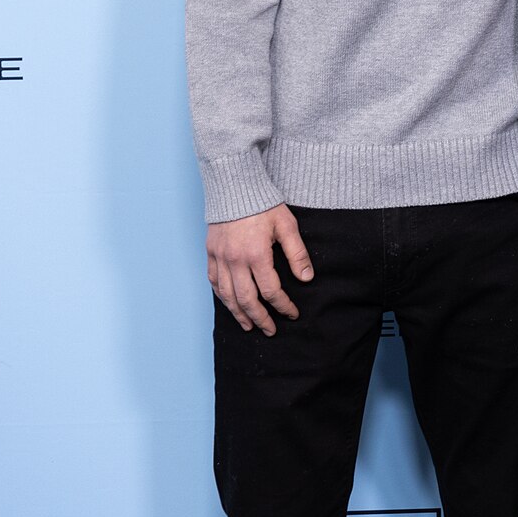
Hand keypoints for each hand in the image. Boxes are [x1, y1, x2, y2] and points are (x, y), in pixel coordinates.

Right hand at [206, 204, 313, 335]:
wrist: (235, 186)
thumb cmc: (264, 204)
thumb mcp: (287, 226)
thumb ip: (297, 254)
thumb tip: (307, 278)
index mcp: (256, 255)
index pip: (271, 290)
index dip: (283, 305)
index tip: (292, 313)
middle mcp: (235, 260)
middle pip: (247, 299)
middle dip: (260, 318)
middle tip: (271, 330)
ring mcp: (220, 258)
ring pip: (227, 295)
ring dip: (239, 313)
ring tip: (249, 325)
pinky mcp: (210, 253)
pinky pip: (214, 282)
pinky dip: (221, 297)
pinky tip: (229, 304)